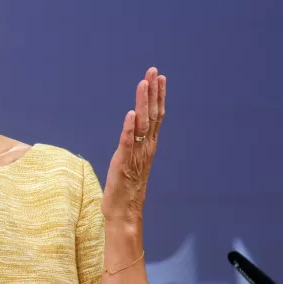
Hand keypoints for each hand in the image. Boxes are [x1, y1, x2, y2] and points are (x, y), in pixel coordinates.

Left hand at [101, 67, 165, 225]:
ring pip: (141, 124)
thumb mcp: (133, 158)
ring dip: (143, 103)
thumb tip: (136, 125)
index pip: (156, 115)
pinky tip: (130, 114)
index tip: (159, 77)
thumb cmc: (127, 186)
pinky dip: (129, 128)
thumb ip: (136, 142)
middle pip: (152, 115)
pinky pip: (127, 143)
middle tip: (154, 71)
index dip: (158, 96)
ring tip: (143, 83)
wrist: (125, 212)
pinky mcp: (123, 163)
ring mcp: (135, 154)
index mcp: (148, 145)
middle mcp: (145, 147)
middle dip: (153, 92)